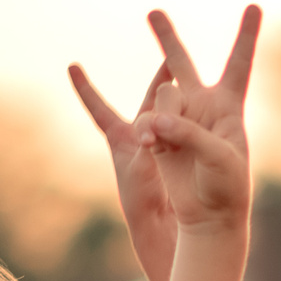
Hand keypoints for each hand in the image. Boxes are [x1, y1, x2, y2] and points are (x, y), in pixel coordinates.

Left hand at [70, 59, 179, 280]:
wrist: (160, 227)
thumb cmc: (142, 201)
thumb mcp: (140, 166)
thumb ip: (151, 139)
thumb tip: (160, 114)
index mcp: (120, 139)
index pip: (98, 108)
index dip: (85, 88)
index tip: (71, 66)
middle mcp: (140, 136)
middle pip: (152, 98)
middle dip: (163, 75)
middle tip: (171, 53)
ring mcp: (162, 142)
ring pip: (173, 108)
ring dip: (182, 90)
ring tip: (193, 67)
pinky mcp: (181, 150)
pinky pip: (188, 126)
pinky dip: (196, 113)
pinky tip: (209, 100)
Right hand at [141, 5, 259, 229]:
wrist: (207, 216)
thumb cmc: (226, 187)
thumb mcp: (218, 157)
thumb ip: (188, 133)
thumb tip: (156, 123)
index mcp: (229, 106)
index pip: (239, 63)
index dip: (247, 34)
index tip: (254, 6)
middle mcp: (202, 106)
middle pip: (182, 63)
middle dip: (166, 38)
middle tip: (153, 13)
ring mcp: (177, 119)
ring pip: (163, 98)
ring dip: (164, 118)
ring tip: (162, 142)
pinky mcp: (158, 136)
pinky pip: (146, 120)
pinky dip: (149, 131)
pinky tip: (139, 134)